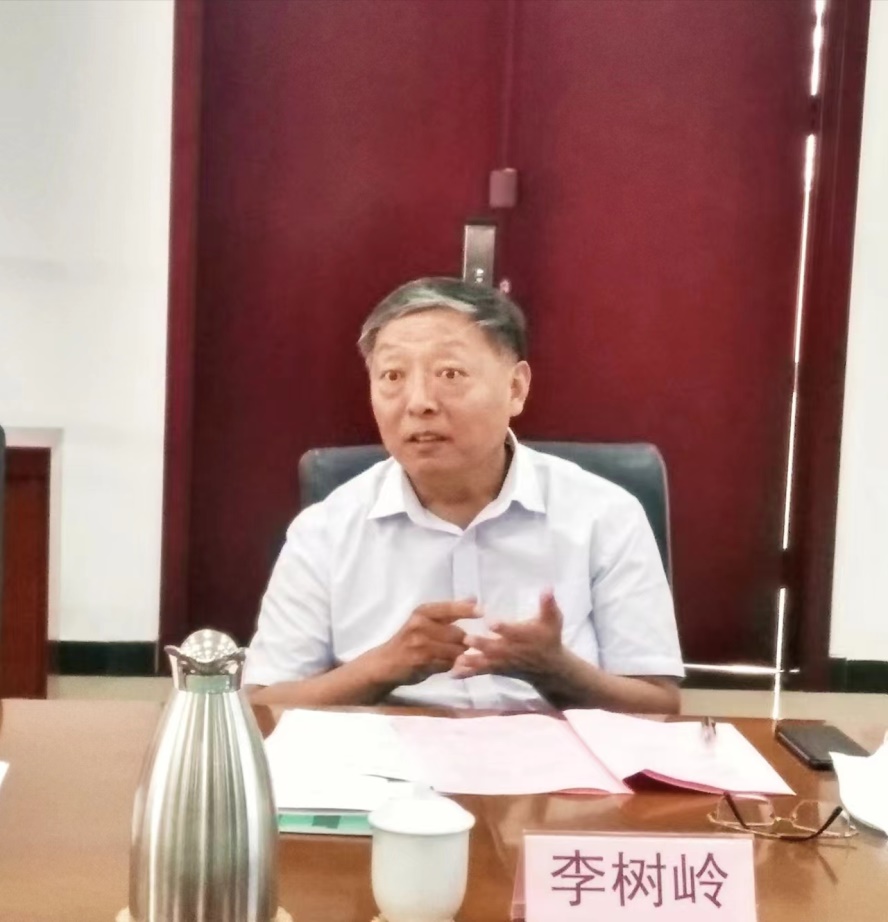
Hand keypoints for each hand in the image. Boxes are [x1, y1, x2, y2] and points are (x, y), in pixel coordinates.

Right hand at [372, 600, 478, 686]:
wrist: (386, 663)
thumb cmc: (410, 639)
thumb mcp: (425, 620)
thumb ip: (450, 611)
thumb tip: (474, 598)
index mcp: (423, 612)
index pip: (450, 608)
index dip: (467, 610)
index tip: (483, 612)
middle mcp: (420, 625)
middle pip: (458, 633)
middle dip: (465, 641)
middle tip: (467, 646)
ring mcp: (420, 644)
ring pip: (455, 650)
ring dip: (460, 655)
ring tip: (457, 656)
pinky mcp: (421, 661)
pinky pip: (448, 664)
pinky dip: (452, 666)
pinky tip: (448, 665)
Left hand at [451, 591, 565, 682]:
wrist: (549, 669)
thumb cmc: (549, 638)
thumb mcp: (553, 620)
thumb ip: (548, 604)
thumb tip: (547, 587)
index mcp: (524, 636)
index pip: (513, 632)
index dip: (503, 627)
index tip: (490, 622)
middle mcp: (513, 651)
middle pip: (496, 648)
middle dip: (482, 644)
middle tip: (467, 638)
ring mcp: (504, 663)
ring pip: (486, 662)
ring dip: (471, 661)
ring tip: (456, 659)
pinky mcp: (497, 670)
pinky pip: (481, 672)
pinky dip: (467, 673)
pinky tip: (451, 673)